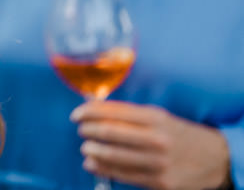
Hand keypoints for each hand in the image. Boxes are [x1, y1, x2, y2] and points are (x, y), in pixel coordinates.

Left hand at [72, 100, 231, 189]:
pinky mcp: (160, 183)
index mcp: (155, 118)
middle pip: (109, 133)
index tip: (76, 115)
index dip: (88, 112)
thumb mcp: (158, 116)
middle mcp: (157, 139)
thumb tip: (91, 110)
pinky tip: (92, 163)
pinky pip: (123, 176)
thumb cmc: (178, 134)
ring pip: (112, 156)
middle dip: (88, 131)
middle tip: (80, 130)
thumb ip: (127, 114)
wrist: (214, 159)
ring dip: (91, 151)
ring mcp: (158, 163)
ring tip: (85, 147)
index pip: (112, 112)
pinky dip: (102, 168)